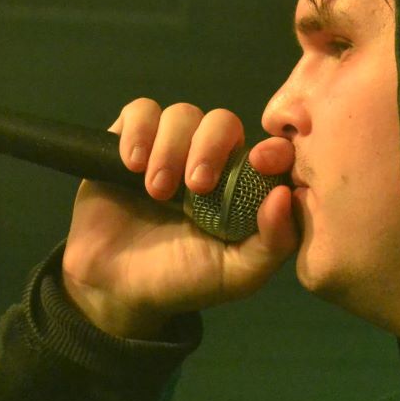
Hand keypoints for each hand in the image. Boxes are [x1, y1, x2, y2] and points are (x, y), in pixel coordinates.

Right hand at [61, 98, 296, 338]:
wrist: (113, 289)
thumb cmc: (183, 281)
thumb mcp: (237, 274)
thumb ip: (273, 243)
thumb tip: (285, 194)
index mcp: (242, 188)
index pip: (268, 149)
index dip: (270, 149)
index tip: (259, 164)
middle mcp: (209, 162)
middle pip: (222, 122)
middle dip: (211, 148)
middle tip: (194, 188)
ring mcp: (169, 149)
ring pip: (181, 114)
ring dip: (170, 149)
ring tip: (156, 191)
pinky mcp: (129, 142)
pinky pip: (140, 111)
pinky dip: (138, 132)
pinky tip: (132, 166)